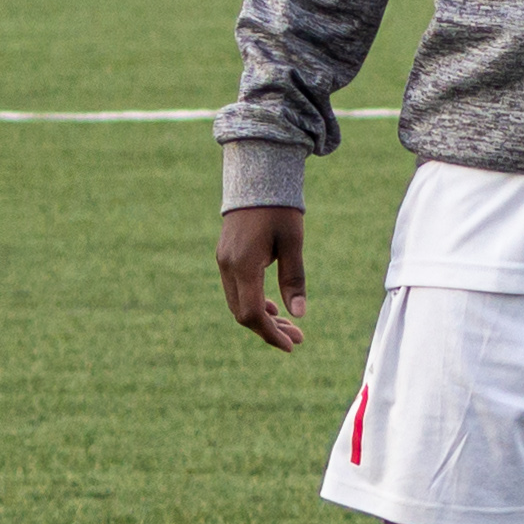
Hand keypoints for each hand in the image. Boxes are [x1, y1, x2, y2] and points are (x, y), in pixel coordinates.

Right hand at [217, 205, 307, 350]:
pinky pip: (237, 289)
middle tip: (298, 338)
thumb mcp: (293, 243)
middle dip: (269, 329)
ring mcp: (224, 262)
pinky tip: (273, 307)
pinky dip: (254, 302)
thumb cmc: (279, 209)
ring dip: (263, 317)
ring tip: (290, 326)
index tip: (292, 345)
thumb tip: (299, 314)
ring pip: (238, 302)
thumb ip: (294, 279)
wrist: (257, 178)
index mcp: (244, 265)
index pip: (253, 313)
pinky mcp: (226, 257)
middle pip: (243, 313)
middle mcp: (228, 266)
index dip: (271, 333)